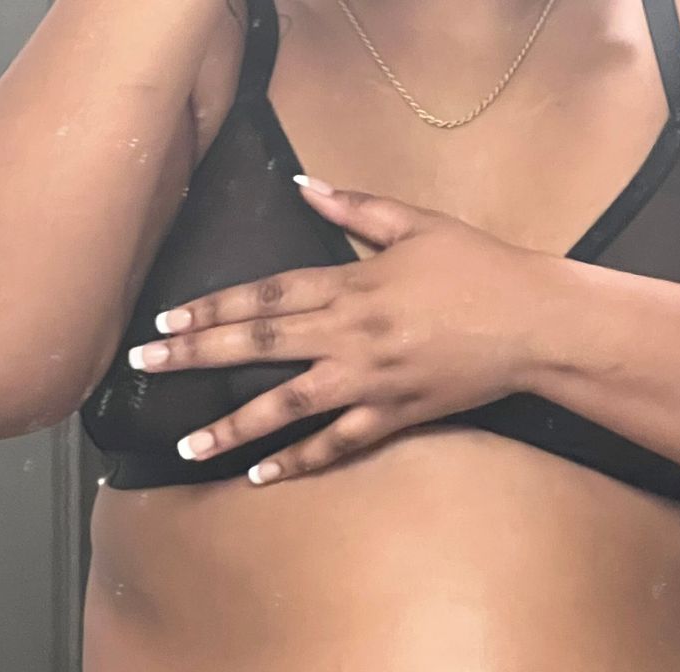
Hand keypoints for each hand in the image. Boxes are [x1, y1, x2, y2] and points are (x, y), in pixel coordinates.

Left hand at [126, 178, 542, 482]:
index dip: (211, 306)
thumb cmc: (479, 267)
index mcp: (350, 284)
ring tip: (186, 446)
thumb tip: (302, 186)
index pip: (264, 294)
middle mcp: (349, 335)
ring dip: (232, 427)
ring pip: (286, 407)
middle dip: (195, 355)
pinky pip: (337, 446)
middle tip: (146, 365)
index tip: (165, 318)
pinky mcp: (394, 416)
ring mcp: (369, 382)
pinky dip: (298, 462)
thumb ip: (353, 206)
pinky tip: (259, 477)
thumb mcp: (415, 222)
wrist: (533, 323)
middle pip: (257, 345)